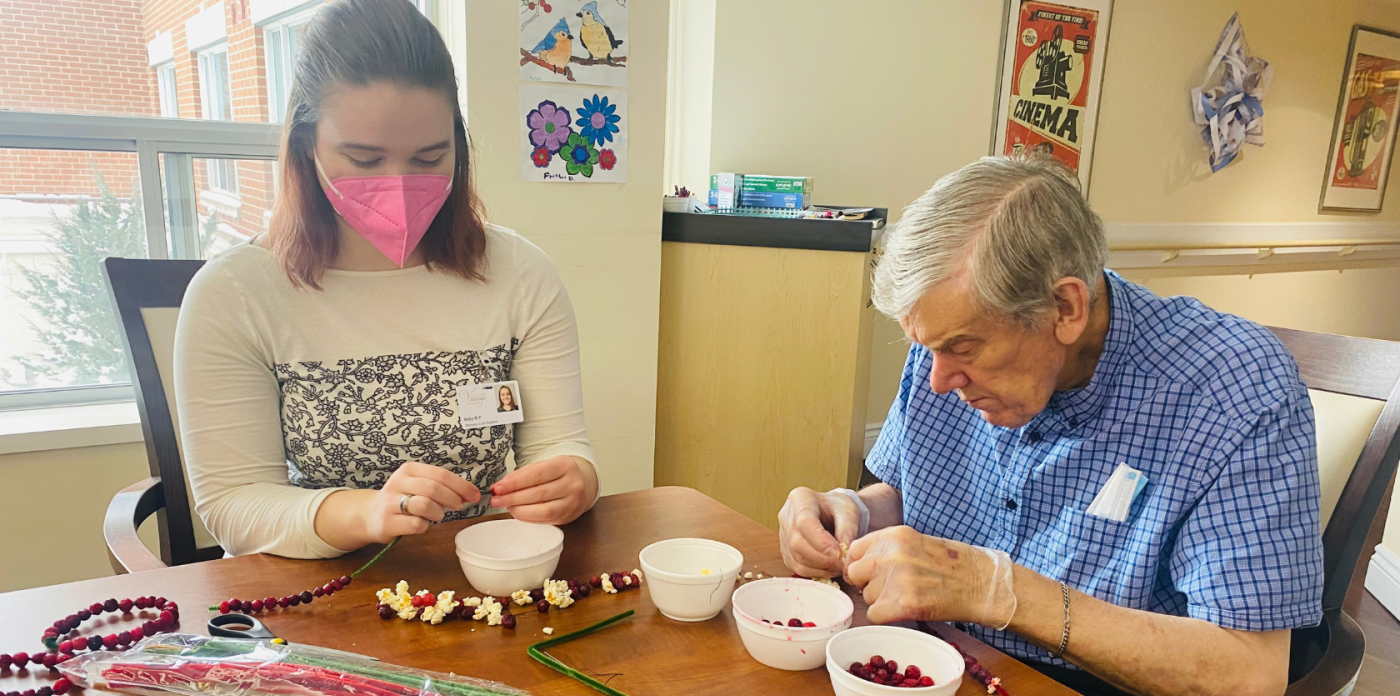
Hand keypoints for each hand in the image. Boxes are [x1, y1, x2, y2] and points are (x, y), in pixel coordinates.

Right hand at [365, 461, 482, 542]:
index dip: (461, 486)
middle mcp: (398, 483)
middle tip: (458, 506)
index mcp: (409, 470)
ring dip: (438, 512)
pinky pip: (415, 524)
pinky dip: (424, 526)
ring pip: (424, 505)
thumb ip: (439, 485)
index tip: (474, 495)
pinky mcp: (387, 522)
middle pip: (433, 488)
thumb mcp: (417, 484)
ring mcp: (390, 503)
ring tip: (437, 515)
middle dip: (452, 498)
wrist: (370, 514)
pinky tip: (420, 524)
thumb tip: (469, 493)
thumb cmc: (402, 498)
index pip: (441, 474)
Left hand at [489, 456, 596, 524]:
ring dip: (519, 509)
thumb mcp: (543, 466)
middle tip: (496, 499)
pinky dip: (527, 517)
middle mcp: (573, 484)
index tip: (498, 488)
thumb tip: (500, 487)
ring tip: (505, 505)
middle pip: (538, 494)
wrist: (582, 482)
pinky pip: (544, 520)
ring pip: (542, 510)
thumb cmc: (557, 473)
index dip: (515, 483)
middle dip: (513, 498)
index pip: (536, 475)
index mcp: (566, 465)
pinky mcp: (568, 517)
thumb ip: (522, 475)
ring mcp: (572, 503)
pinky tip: (517, 512)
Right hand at [778, 487, 861, 577]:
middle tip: (842, 564)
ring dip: (819, 567)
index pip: (805, 523)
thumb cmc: (839, 508)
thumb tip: (844, 553)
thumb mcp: (848, 512)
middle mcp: (786, 516)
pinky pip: (797, 567)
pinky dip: (815, 572)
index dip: (821, 542)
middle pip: (797, 542)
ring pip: (796, 558)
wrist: (833, 512)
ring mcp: (783, 535)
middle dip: (821, 558)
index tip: (839, 554)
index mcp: (800, 498)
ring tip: (839, 566)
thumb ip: (847, 530)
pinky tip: (829, 569)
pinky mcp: (786, 551)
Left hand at [845, 526, 1015, 627]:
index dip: (861, 565)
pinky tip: (904, 610)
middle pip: (854, 574)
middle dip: (867, 584)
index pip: (854, 550)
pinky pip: (874, 614)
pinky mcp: (906, 603)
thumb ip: (887, 549)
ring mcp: (898, 578)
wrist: (983, 584)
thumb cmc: (953, 565)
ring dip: (881, 601)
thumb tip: (857, 564)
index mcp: (895, 535)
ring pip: (866, 596)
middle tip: (890, 589)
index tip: (871, 574)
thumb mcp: (917, 543)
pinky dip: (885, 617)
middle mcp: (892, 553)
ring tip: (908, 596)